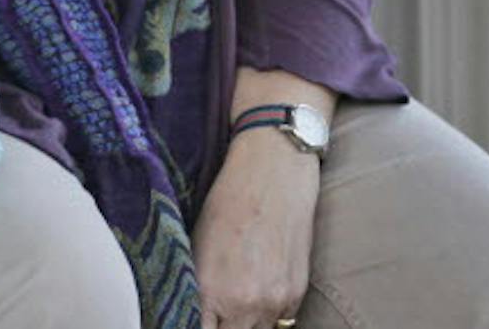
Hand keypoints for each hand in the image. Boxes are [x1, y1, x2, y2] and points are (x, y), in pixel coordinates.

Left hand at [193, 122, 318, 327]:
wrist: (273, 176)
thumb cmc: (227, 204)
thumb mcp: (196, 248)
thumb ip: (196, 289)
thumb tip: (191, 311)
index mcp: (211, 291)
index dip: (191, 324)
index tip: (192, 317)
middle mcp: (245, 304)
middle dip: (220, 326)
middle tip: (213, 312)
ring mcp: (274, 302)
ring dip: (243, 324)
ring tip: (234, 302)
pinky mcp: (296, 295)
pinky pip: (280, 322)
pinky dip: (267, 315)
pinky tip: (257, 293)